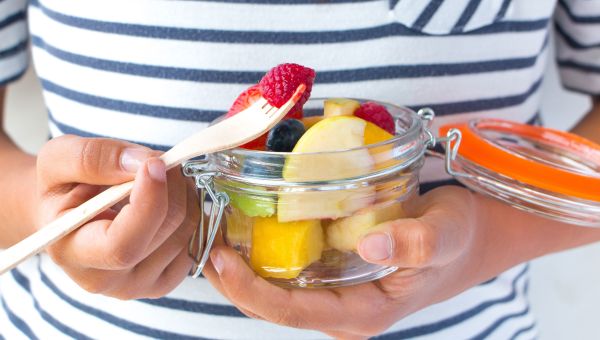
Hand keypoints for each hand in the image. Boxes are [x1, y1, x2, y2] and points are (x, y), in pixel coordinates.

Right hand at [34, 135, 198, 298]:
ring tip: (159, 179)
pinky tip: (169, 200)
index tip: (155, 164)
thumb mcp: (58, 160)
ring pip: (189, 229)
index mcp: (72, 254)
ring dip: (184, 192)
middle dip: (171, 183)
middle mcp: (107, 280)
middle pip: (167, 228)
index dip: (149, 203)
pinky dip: (192, 210)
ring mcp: (141, 285)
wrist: (72, 214)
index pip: (123, 245)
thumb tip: (141, 163)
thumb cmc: (63, 188)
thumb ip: (92, 158)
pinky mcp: (167, 280)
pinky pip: (199, 240)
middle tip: (159, 160)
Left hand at [204, 186, 501, 338]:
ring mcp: (336, 292)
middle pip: (272, 304)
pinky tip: (248, 225)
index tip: (220, 260)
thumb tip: (369, 247)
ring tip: (214, 231)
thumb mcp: (444, 235)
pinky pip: (288, 270)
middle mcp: (342, 308)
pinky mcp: (334, 274)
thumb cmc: (458, 238)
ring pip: (275, 288)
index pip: (292, 312)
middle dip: (233, 280)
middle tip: (204, 238)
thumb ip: (414, 243)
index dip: (251, 290)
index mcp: (362, 313)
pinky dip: (263, 251)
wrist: (469, 235)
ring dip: (242, 266)